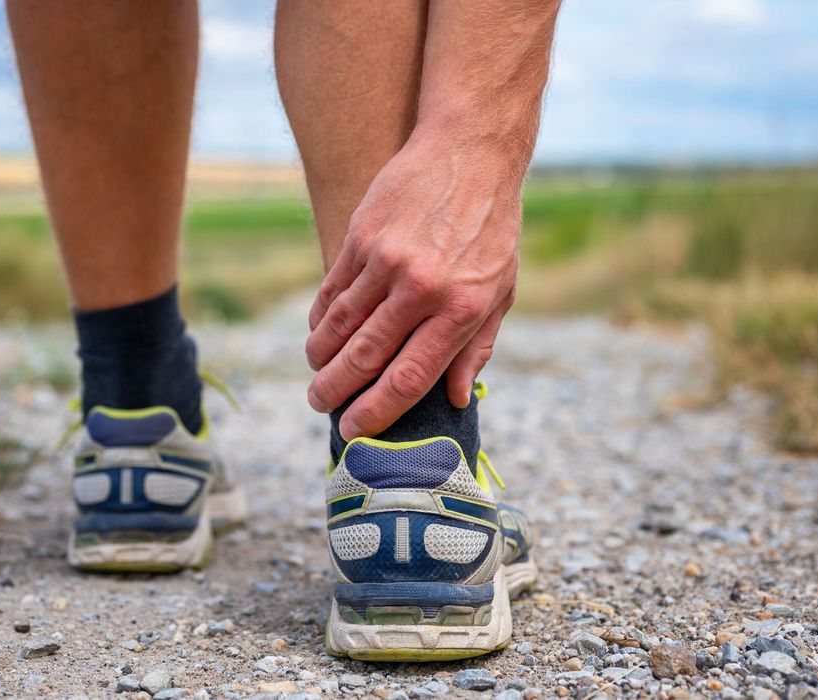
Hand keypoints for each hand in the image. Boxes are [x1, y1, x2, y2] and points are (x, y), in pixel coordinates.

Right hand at [305, 129, 521, 439]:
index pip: (408, 377)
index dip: (376, 412)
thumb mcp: (501, 290)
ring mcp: (387, 260)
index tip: (354, 432)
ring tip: (316, 375)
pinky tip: (318, 334)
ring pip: (340, 325)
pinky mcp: (363, 236)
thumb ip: (475, 346)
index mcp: (460, 310)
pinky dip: (321, 318)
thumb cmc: (491, 229)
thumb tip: (454, 398)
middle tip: (320, 406)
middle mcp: (422, 288)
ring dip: (321, 357)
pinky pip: (332, 289)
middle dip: (336, 391)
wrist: (471, 152)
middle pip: (365, 357)